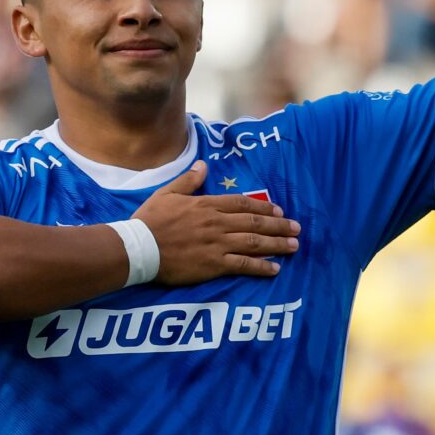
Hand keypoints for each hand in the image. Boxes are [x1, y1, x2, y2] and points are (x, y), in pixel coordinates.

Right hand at [132, 160, 300, 283]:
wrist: (137, 248)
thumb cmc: (149, 221)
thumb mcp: (167, 194)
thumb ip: (188, 181)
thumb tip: (204, 165)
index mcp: (207, 205)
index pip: (242, 204)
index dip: (263, 208)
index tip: (278, 210)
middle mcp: (217, 223)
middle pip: (254, 223)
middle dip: (278, 225)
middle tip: (296, 228)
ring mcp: (217, 244)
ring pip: (254, 243)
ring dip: (277, 244)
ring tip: (294, 245)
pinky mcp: (213, 264)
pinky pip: (243, 265)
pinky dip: (261, 267)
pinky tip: (275, 268)